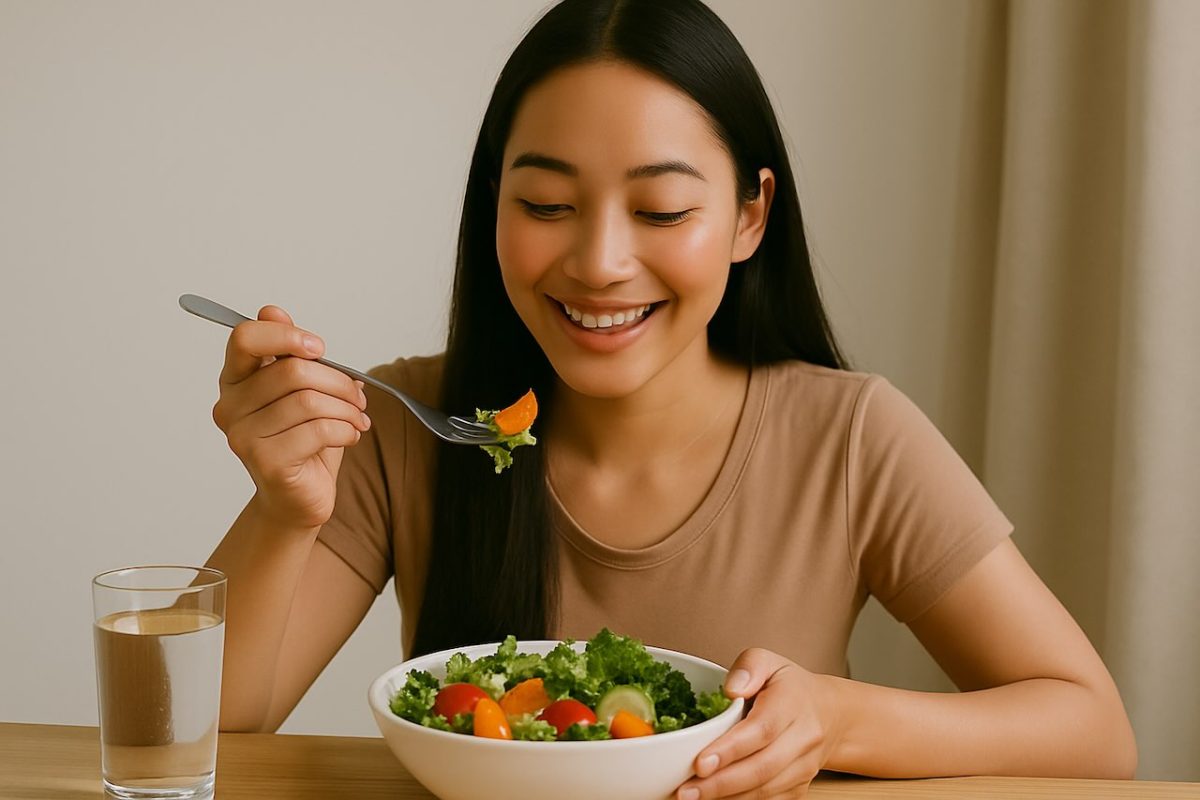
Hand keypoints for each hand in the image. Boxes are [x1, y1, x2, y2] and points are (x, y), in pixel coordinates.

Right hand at [211, 305, 370, 529]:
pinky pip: (318, 430)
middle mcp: (229, 406)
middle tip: (357, 395)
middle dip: (337, 381)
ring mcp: (242, 436)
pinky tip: (351, 436)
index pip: (245, 338)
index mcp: (235, 380)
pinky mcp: (265, 462)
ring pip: (309, 401)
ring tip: (358, 417)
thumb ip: (289, 354)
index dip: (286, 336)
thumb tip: (272, 311)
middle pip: (292, 371)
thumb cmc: (302, 440)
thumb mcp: (301, 389)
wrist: (299, 498)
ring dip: (346, 408)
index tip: (319, 348)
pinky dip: (346, 430)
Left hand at [676, 648, 839, 798]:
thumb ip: (748, 667)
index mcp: (793, 703)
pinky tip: (714, 799)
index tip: (700, 762)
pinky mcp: (799, 787)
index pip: (762, 729)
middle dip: (721, 782)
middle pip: (762, 767)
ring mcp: (804, 767)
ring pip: (766, 790)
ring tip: (692, 796)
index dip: (730, 749)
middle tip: (686, 790)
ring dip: (727, 797)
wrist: (828, 714)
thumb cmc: (790, 687)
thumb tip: (731, 689)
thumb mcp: (769, 661)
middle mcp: (804, 738)